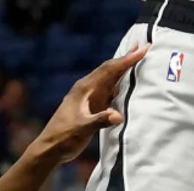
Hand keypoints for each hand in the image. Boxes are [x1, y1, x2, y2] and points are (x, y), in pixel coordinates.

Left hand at [32, 43, 149, 163]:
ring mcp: (89, 96)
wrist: (50, 148)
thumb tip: (119, 115)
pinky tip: (125, 82)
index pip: (109, 69)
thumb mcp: (82, 128)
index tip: (141, 49)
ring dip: (123, 68)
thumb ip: (100, 121)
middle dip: (126, 58)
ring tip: (136, 57)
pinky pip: (108, 89)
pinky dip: (119, 82)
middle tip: (142, 45)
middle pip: (110, 69)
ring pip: (110, 78)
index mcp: (85, 88)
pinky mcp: (91, 105)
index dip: (126, 59)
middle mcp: (87, 88)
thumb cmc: (63, 137)